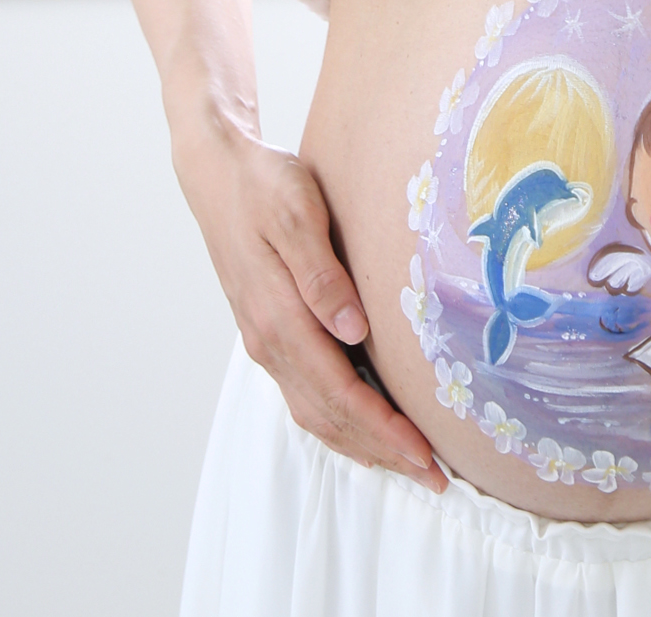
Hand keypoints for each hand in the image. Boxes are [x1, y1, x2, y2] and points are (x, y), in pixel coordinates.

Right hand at [174, 114, 444, 485]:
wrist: (215, 173)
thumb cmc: (263, 184)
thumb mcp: (295, 212)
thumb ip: (321, 273)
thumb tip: (352, 329)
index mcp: (279, 317)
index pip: (340, 392)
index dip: (384, 428)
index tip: (425, 453)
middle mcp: (269, 342)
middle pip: (330, 417)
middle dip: (383, 450)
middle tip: (434, 476)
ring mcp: (265, 342)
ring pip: (315, 414)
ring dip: (361, 444)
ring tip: (407, 463)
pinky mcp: (267, 334)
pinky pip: (304, 396)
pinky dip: (336, 423)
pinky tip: (360, 429)